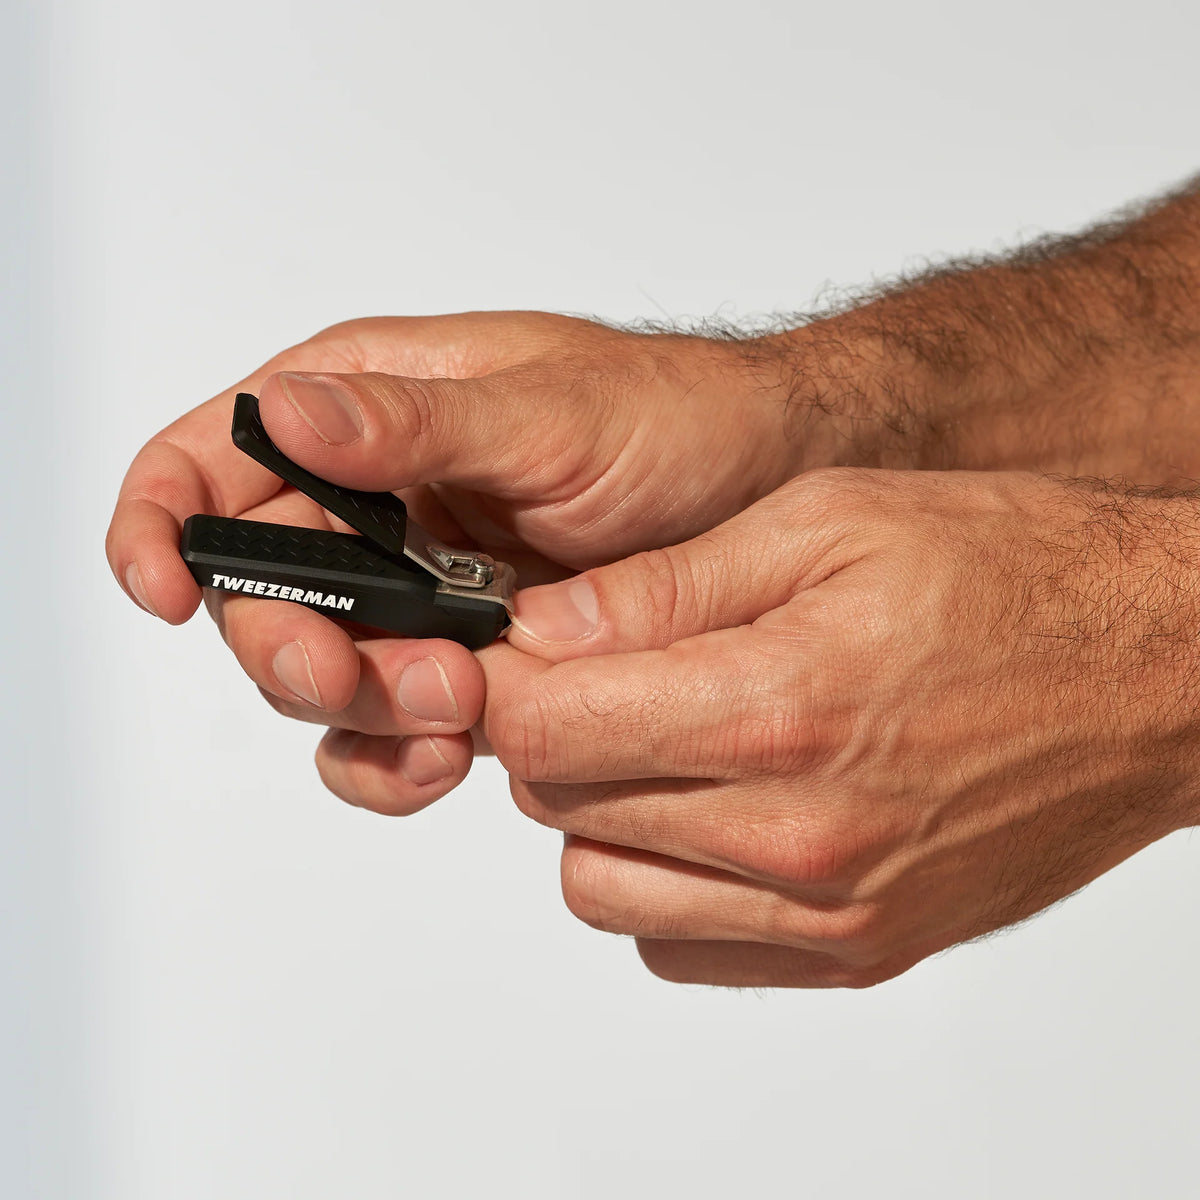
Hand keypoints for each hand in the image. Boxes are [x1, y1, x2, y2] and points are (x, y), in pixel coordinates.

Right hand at [107, 312, 841, 811]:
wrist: (771, 491)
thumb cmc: (675, 418)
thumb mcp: (551, 411)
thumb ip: (413, 423)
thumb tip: (284, 412)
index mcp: (368, 408)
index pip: (211, 460)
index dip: (162, 525)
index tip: (164, 593)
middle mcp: (376, 500)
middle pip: (260, 592)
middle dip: (289, 646)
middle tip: (353, 677)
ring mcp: (417, 589)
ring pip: (325, 675)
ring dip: (361, 712)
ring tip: (456, 711)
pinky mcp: (467, 659)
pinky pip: (395, 725)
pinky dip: (402, 753)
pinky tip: (451, 756)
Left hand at [318, 469, 1199, 985]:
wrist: (1156, 670)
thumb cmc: (1017, 575)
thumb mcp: (830, 520)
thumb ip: (669, 587)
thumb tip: (546, 627)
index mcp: (779, 707)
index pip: (547, 727)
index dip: (505, 679)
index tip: (515, 647)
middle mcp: (798, 833)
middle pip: (560, 808)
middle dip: (551, 733)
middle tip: (600, 675)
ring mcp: (831, 906)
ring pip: (605, 889)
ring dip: (600, 812)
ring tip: (661, 738)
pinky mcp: (860, 946)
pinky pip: (683, 946)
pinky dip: (667, 882)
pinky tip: (715, 808)